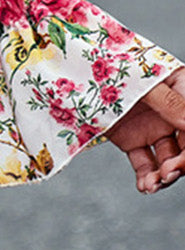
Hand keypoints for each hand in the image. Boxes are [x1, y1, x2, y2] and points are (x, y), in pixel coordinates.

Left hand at [106, 69, 184, 193]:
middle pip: (184, 147)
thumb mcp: (144, 81)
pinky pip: (145, 162)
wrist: (75, 65)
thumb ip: (169, 103)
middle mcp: (171, 112)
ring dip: (163, 176)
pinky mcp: (131, 138)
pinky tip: (144, 187)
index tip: (179, 164)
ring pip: (167, 159)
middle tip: (165, 175)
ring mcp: (152, 126)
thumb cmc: (111, 62)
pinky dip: (146, 177)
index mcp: (182, 91)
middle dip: (178, 165)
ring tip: (151, 186)